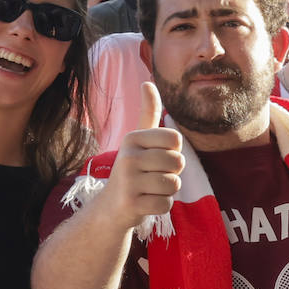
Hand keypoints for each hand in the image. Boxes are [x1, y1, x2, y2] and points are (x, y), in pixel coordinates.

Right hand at [104, 83, 184, 231]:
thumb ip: (148, 113)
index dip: (173, 152)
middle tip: (152, 177)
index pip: (175, 140)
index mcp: (132, 138)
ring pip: (174, 184)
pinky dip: (161, 206)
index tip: (156, 158)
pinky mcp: (131, 204)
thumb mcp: (138, 140)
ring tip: (149, 190)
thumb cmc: (132, 170)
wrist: (110, 206)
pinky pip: (166, 204)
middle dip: (172, 173)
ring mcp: (128, 181)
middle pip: (178, 162)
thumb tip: (147, 81)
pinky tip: (146, 203)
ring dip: (167, 191)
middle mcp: (128, 156)